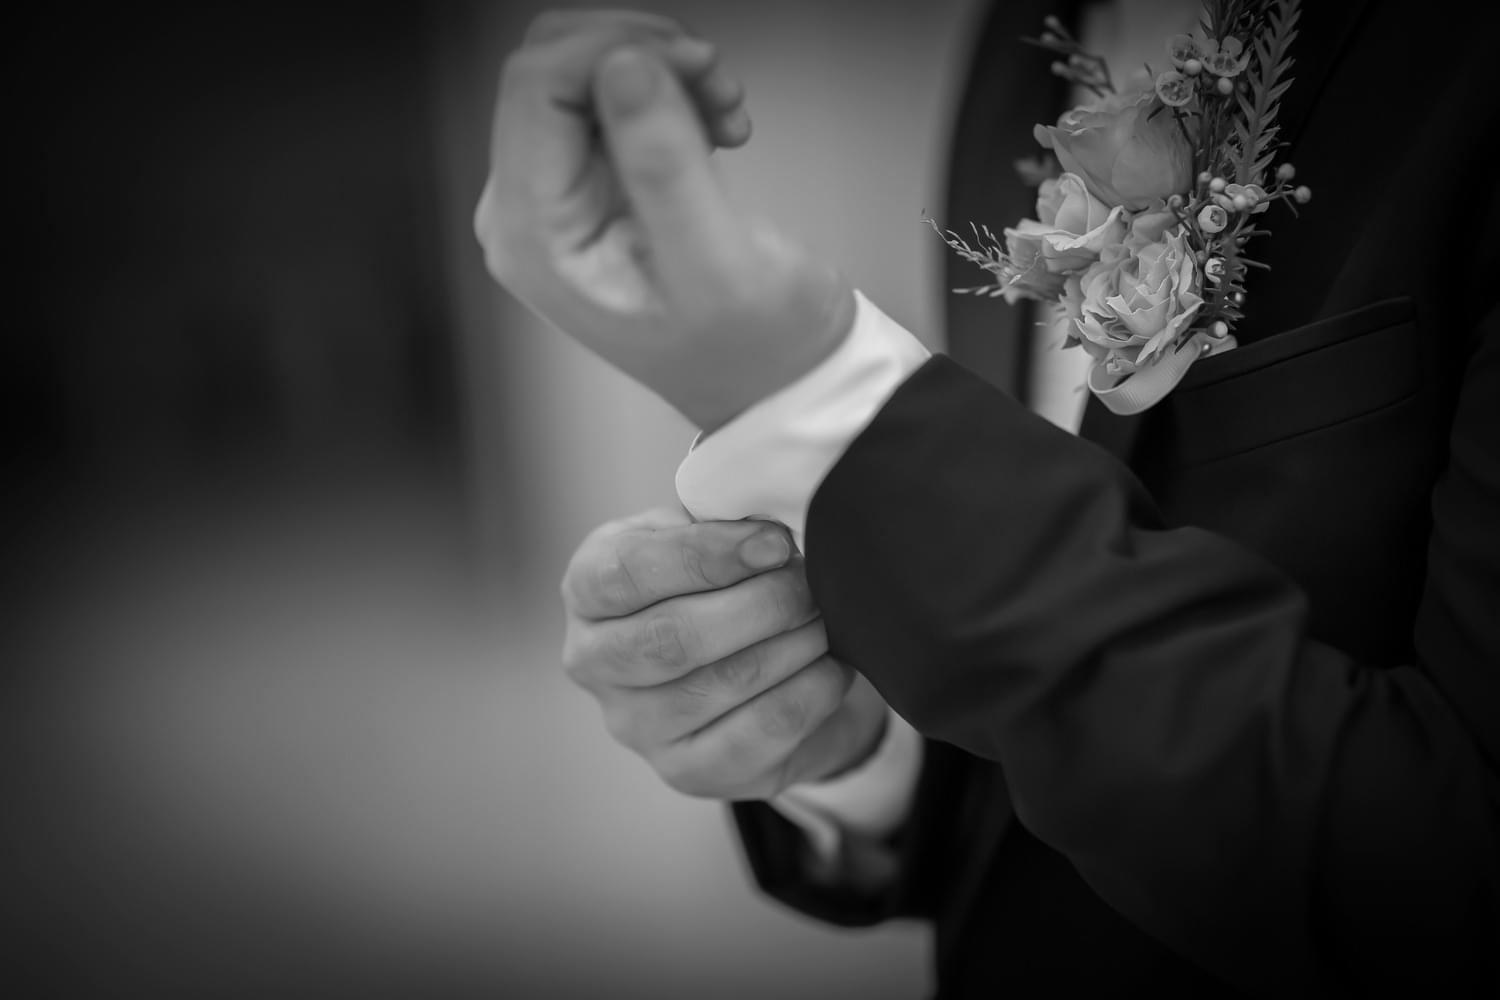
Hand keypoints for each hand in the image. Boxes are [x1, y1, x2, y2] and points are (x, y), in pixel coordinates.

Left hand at [475, 10, 855, 431]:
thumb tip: (623, 67)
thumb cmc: (752, 350)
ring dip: (662, 68)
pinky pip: (615, 97)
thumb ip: (664, 164)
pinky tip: (715, 124)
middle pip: (552, 68)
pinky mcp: (598, 182)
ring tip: (723, 109)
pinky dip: (671, 89)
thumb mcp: (718, 263)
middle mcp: (530, 212)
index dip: (613, 49)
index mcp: (535, 237)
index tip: (689, 62)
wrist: (778, 380)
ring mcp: (560, 195)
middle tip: (711, 80)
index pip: (537, 88)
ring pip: (586, 72)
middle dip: (639, 52)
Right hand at [561, 508, 887, 798]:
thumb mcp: (702, 531)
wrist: (740, 659)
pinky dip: (812, 691)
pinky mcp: (690, 772)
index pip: (627, 573)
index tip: (776, 542)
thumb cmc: (714, 579)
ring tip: (826, 616)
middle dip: (763, 604)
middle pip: (675, 638)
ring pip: (725, 684)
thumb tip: (774, 531)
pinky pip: (763, 733)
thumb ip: (722, 520)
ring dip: (794, 644)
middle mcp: (594, 662)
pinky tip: (831, 664)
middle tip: (812, 581)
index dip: (707, 556)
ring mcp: (637, 727)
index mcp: (588, 589)